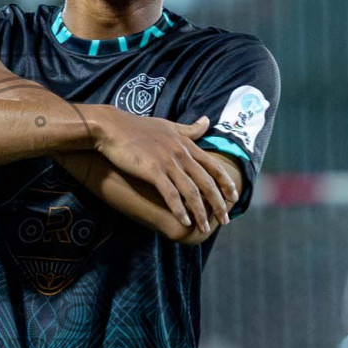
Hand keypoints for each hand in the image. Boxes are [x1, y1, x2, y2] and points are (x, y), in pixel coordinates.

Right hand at [89, 110, 235, 232]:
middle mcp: (181, 154)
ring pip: (191, 191)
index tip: (234, 198)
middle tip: (225, 220)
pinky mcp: (152, 171)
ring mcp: (167, 162)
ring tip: (205, 226)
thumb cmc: (138, 127)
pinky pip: (170, 194)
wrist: (112, 127)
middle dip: (218, 203)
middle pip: (207, 182)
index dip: (226, 183)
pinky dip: (179, 209)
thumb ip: (190, 129)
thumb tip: (207, 121)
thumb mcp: (169, 125)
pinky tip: (185, 221)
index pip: (213, 166)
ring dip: (200, 211)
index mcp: (187, 144)